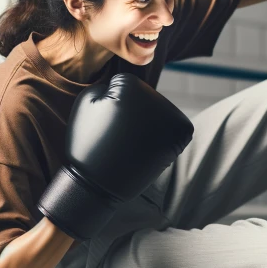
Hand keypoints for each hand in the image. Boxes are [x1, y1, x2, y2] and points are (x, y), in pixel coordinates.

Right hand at [37, 73, 193, 240]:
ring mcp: (170, 117)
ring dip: (152, 126)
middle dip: (136, 114)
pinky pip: (177, 130)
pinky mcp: (180, 136)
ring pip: (161, 114)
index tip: (107, 123)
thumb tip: (129, 84)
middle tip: (120, 135)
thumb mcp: (86, 102)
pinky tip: (151, 148)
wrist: (97, 183)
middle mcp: (155, 96)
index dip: (113, 105)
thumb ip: (108, 84)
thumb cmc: (88, 143)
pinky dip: (167, 138)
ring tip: (134, 144)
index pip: (125, 86)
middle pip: (146, 99)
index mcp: (130, 84)